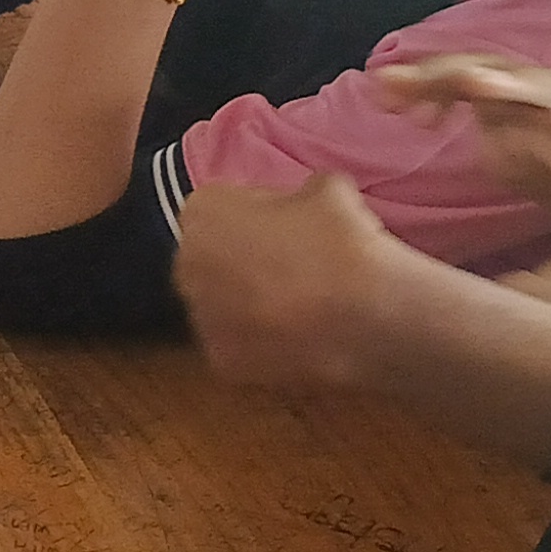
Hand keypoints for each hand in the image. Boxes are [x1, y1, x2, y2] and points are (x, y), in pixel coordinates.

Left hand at [171, 176, 451, 390]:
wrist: (363, 316)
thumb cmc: (341, 241)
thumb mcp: (330, 188)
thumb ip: (304, 192)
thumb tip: (309, 201)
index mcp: (202, 213)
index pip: (221, 206)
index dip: (257, 213)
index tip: (289, 223)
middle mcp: (187, 265)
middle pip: (212, 257)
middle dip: (242, 259)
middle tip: (292, 264)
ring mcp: (200, 319)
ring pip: (221, 304)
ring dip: (248, 302)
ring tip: (298, 305)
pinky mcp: (222, 363)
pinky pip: (240, 345)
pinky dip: (262, 342)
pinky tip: (298, 337)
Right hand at [370, 53, 550, 305]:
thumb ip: (548, 293)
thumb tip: (480, 308)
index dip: (516, 91)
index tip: (474, 85)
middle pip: (509, 76)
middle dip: (453, 73)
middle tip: (392, 87)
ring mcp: (541, 116)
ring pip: (487, 77)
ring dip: (437, 78)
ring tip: (386, 94)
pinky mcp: (523, 124)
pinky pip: (477, 97)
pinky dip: (441, 95)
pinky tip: (413, 115)